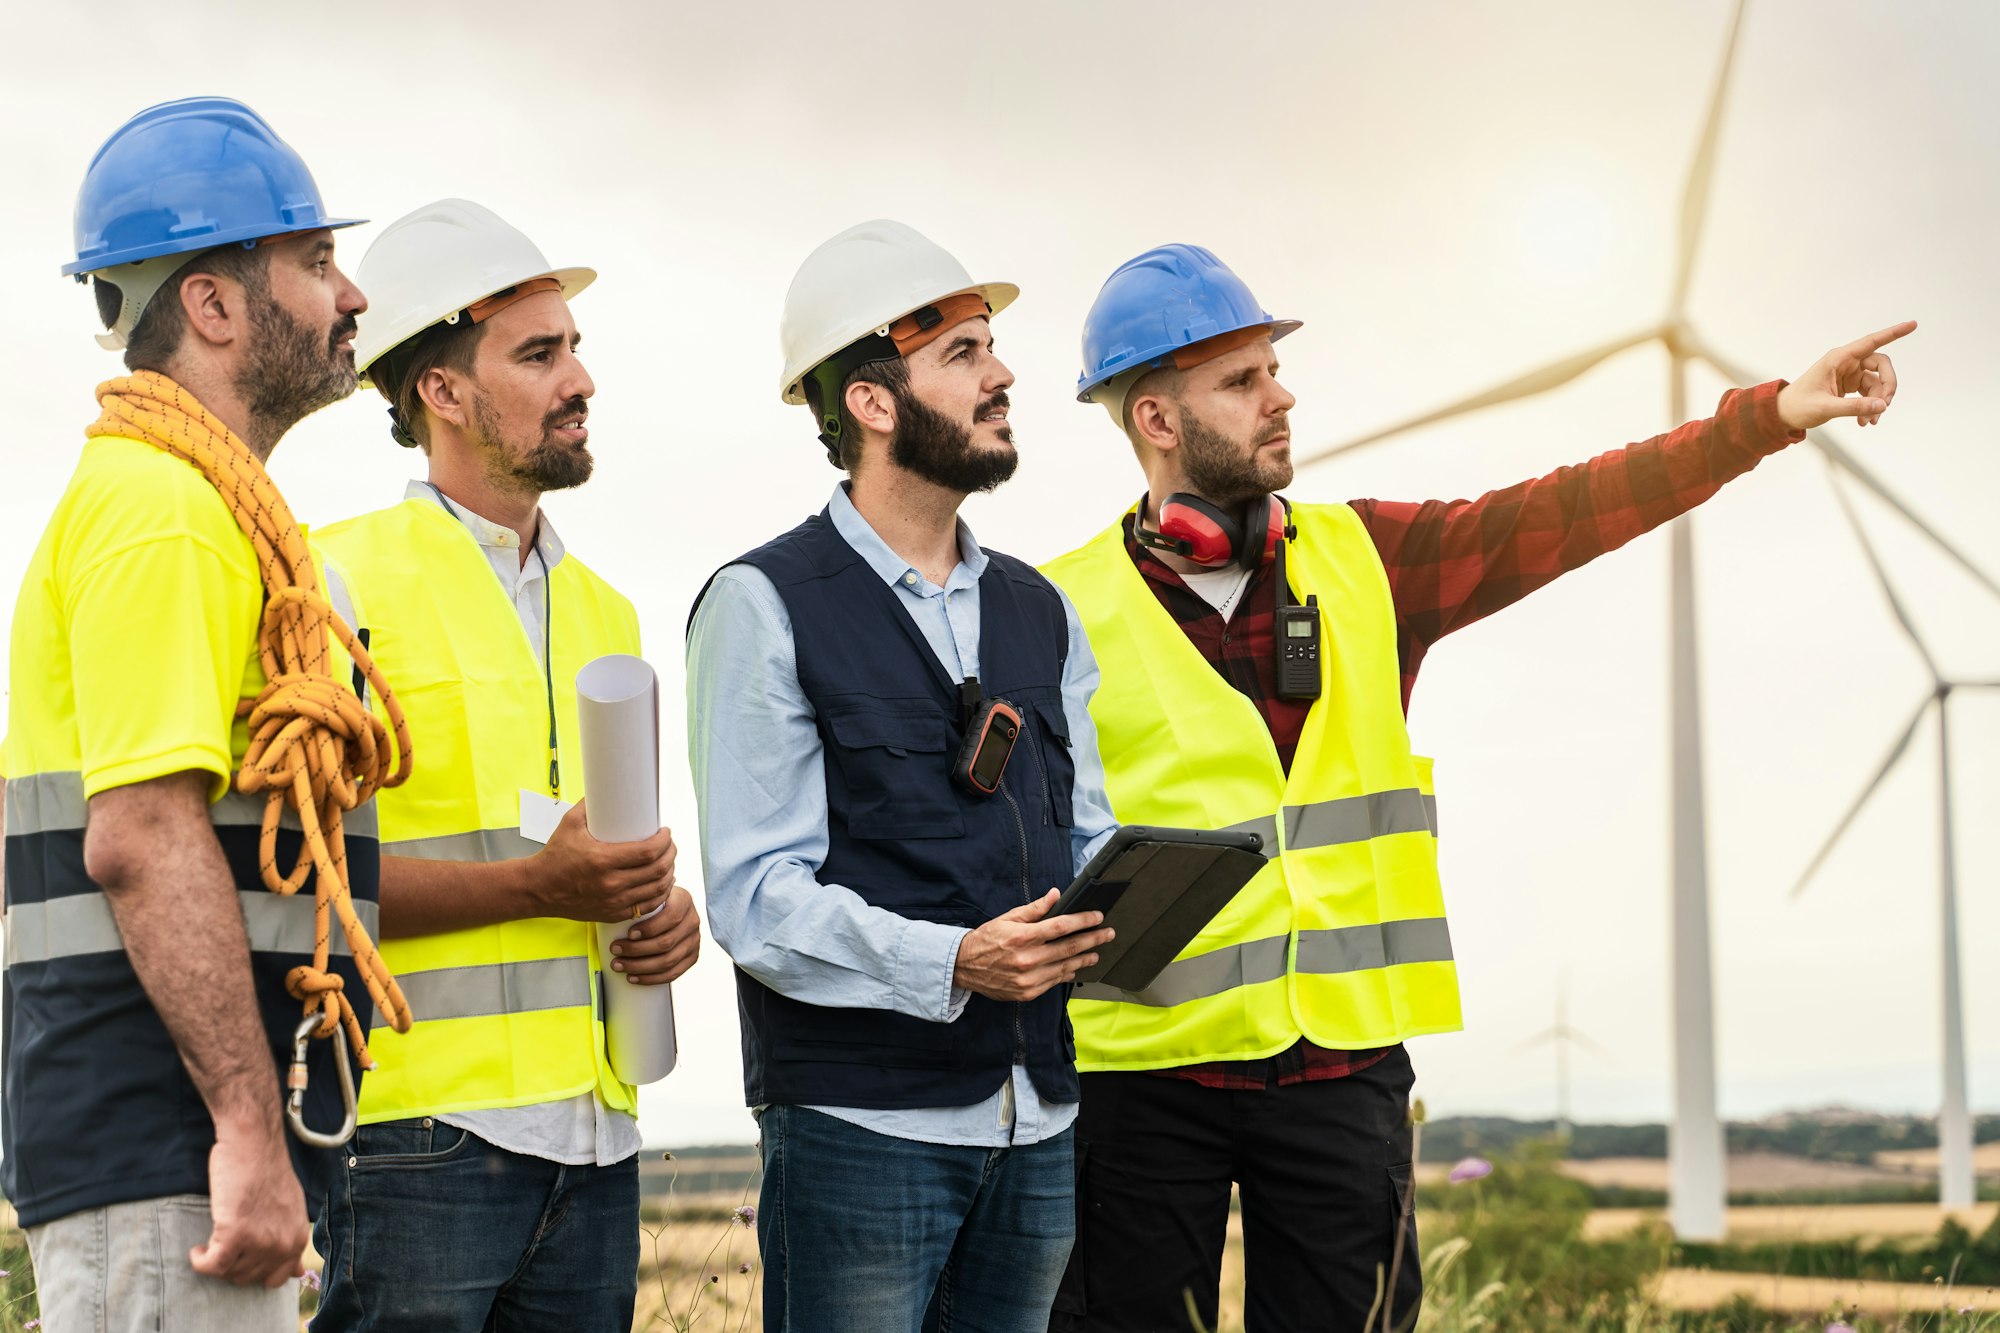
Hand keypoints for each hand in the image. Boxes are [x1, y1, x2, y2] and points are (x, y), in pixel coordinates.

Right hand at [190, 1116, 307, 1287]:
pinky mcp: (235, 1234)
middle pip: (248, 1278)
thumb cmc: (267, 1170)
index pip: (277, 1278)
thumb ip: (291, 1239)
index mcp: (298, 1238)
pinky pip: (211, 1265)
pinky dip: (199, 1261)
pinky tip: (197, 1249)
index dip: (255, 1270)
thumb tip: (297, 1273)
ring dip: (215, 1261)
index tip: (241, 1255)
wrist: (254, 1143)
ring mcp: (261, 1241)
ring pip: (229, 1273)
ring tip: (211, 1241)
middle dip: (232, 1265)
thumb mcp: (291, 1208)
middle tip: (222, 1244)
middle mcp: (283, 1244)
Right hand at [526, 800, 677, 923]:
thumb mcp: (570, 823)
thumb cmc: (554, 857)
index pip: (648, 852)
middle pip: (657, 870)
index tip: (665, 832)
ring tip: (667, 861)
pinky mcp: (613, 913)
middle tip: (669, 844)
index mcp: (602, 860)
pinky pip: (647, 906)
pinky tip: (660, 883)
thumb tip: (609, 789)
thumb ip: (590, 804)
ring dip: (668, 873)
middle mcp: (610, 884)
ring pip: (657, 890)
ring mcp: (613, 902)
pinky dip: (659, 894)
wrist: (539, 888)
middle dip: (670, 854)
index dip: (664, 841)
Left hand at [609, 881, 699, 984]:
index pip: (671, 917)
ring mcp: (694, 941)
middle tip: (615, 950)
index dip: (650, 928)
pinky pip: (673, 973)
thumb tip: (613, 908)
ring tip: (618, 965)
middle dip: (637, 950)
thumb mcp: (648, 894)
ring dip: (640, 966)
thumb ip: (639, 897)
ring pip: (668, 960)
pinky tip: (634, 977)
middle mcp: (692, 921)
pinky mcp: (692, 957)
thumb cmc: (651, 903)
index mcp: (683, 901)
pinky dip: (651, 978)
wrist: (669, 909)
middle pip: (666, 942)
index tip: (629, 934)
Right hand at [952, 889, 1114, 1002]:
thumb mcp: (1008, 918)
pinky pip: (1054, 982)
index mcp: (1022, 937)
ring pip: (1065, 967)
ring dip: (1085, 959)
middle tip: (1108, 933)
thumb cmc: (987, 939)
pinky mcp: (1028, 993)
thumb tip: (1055, 895)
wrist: (965, 967)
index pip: (1061, 926)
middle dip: (1093, 939)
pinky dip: (1068, 973)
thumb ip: (1034, 909)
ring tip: (1097, 952)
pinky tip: (1076, 967)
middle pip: (1069, 948)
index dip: (1083, 921)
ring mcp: (1028, 979)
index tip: (1097, 916)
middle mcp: (1027, 959)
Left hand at [1777, 320, 1915, 430]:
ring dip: (1879, 402)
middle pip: (1881, 365)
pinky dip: (1872, 406)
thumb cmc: (1798, 406)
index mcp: (1838, 358)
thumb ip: (1853, 407)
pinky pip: (1871, 392)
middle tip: (1884, 406)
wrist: (1784, 414)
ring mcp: (1850, 373)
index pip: (1871, 341)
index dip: (1893, 333)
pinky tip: (1866, 421)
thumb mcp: (1825, 408)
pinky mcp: (1851, 385)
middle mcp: (1846, 362)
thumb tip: (1881, 406)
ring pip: (1878, 382)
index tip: (1913, 324)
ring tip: (1870, 421)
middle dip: (1887, 386)